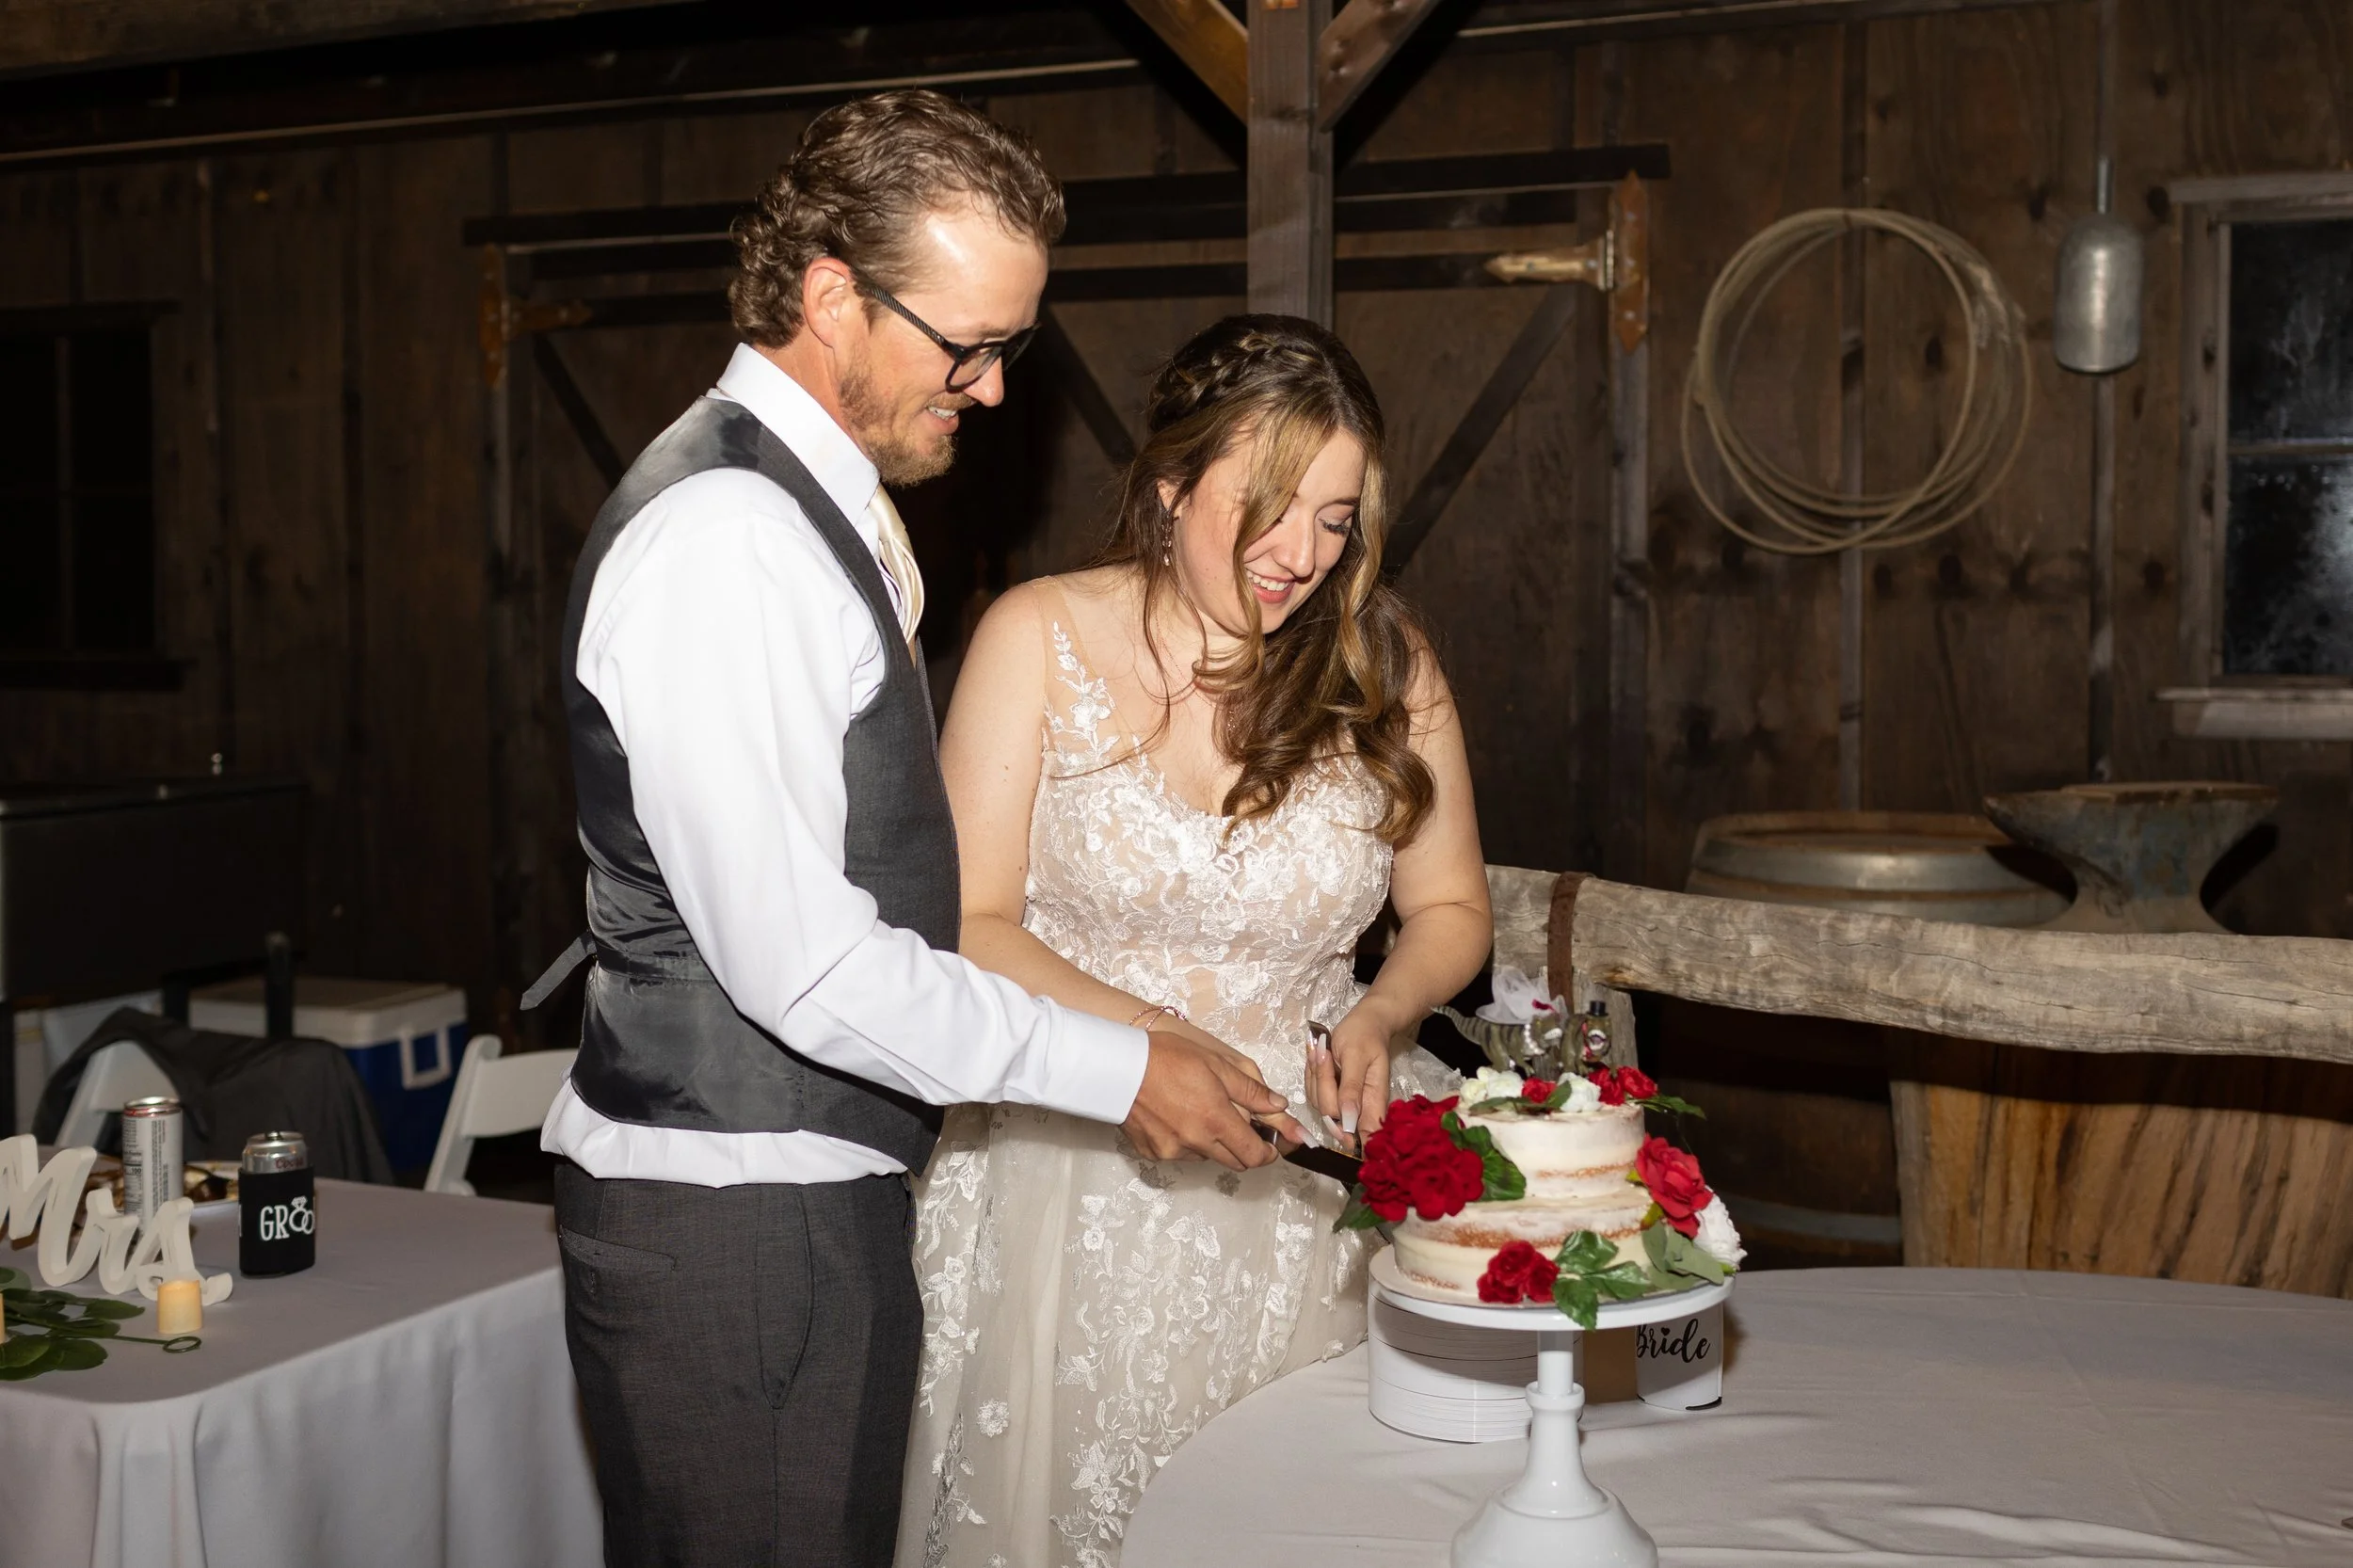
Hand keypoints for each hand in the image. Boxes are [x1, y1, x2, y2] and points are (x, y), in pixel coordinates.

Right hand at [1124, 1029, 1300, 1170]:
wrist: (1117, 1066)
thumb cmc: (1167, 1058)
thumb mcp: (1216, 1065)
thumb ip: (1251, 1091)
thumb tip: (1279, 1106)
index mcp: (1216, 1121)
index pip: (1255, 1156)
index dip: (1268, 1152)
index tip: (1269, 1143)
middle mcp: (1196, 1143)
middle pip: (1234, 1162)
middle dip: (1243, 1148)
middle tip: (1236, 1124)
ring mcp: (1172, 1151)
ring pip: (1206, 1157)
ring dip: (1212, 1143)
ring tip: (1197, 1112)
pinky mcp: (1153, 1154)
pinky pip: (1179, 1154)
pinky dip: (1185, 1142)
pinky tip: (1174, 1118)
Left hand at [1308, 1003, 1401, 1153]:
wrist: (1365, 1023)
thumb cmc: (1365, 1036)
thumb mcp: (1357, 1057)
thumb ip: (1352, 1089)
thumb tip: (1348, 1121)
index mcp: (1374, 1103)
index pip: (1366, 1136)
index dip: (1348, 1137)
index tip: (1333, 1113)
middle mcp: (1359, 1108)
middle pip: (1332, 1118)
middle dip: (1323, 1087)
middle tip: (1325, 1055)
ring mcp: (1343, 1102)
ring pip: (1319, 1105)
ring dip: (1316, 1077)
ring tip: (1323, 1050)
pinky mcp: (1330, 1094)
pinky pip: (1313, 1093)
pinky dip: (1311, 1074)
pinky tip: (1318, 1055)